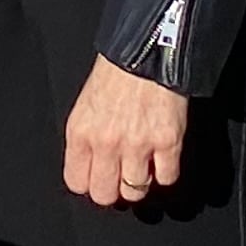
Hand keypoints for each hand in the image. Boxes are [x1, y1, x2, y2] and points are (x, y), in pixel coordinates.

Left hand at [63, 58, 188, 208]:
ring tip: (143, 165)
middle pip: (105, 195)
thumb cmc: (116, 72)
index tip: (98, 177)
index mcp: (81, 132)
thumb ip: (86, 139)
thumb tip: (91, 167)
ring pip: (135, 192)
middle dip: (114, 190)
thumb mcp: (86, 105)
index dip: (90, 183)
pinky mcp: (168, 142)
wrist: (147, 50)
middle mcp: (106, 142)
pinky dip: (166, 172)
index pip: (77, 183)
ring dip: (140, 181)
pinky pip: (166, 178)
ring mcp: (138, 145)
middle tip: (121, 177)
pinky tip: (162, 158)